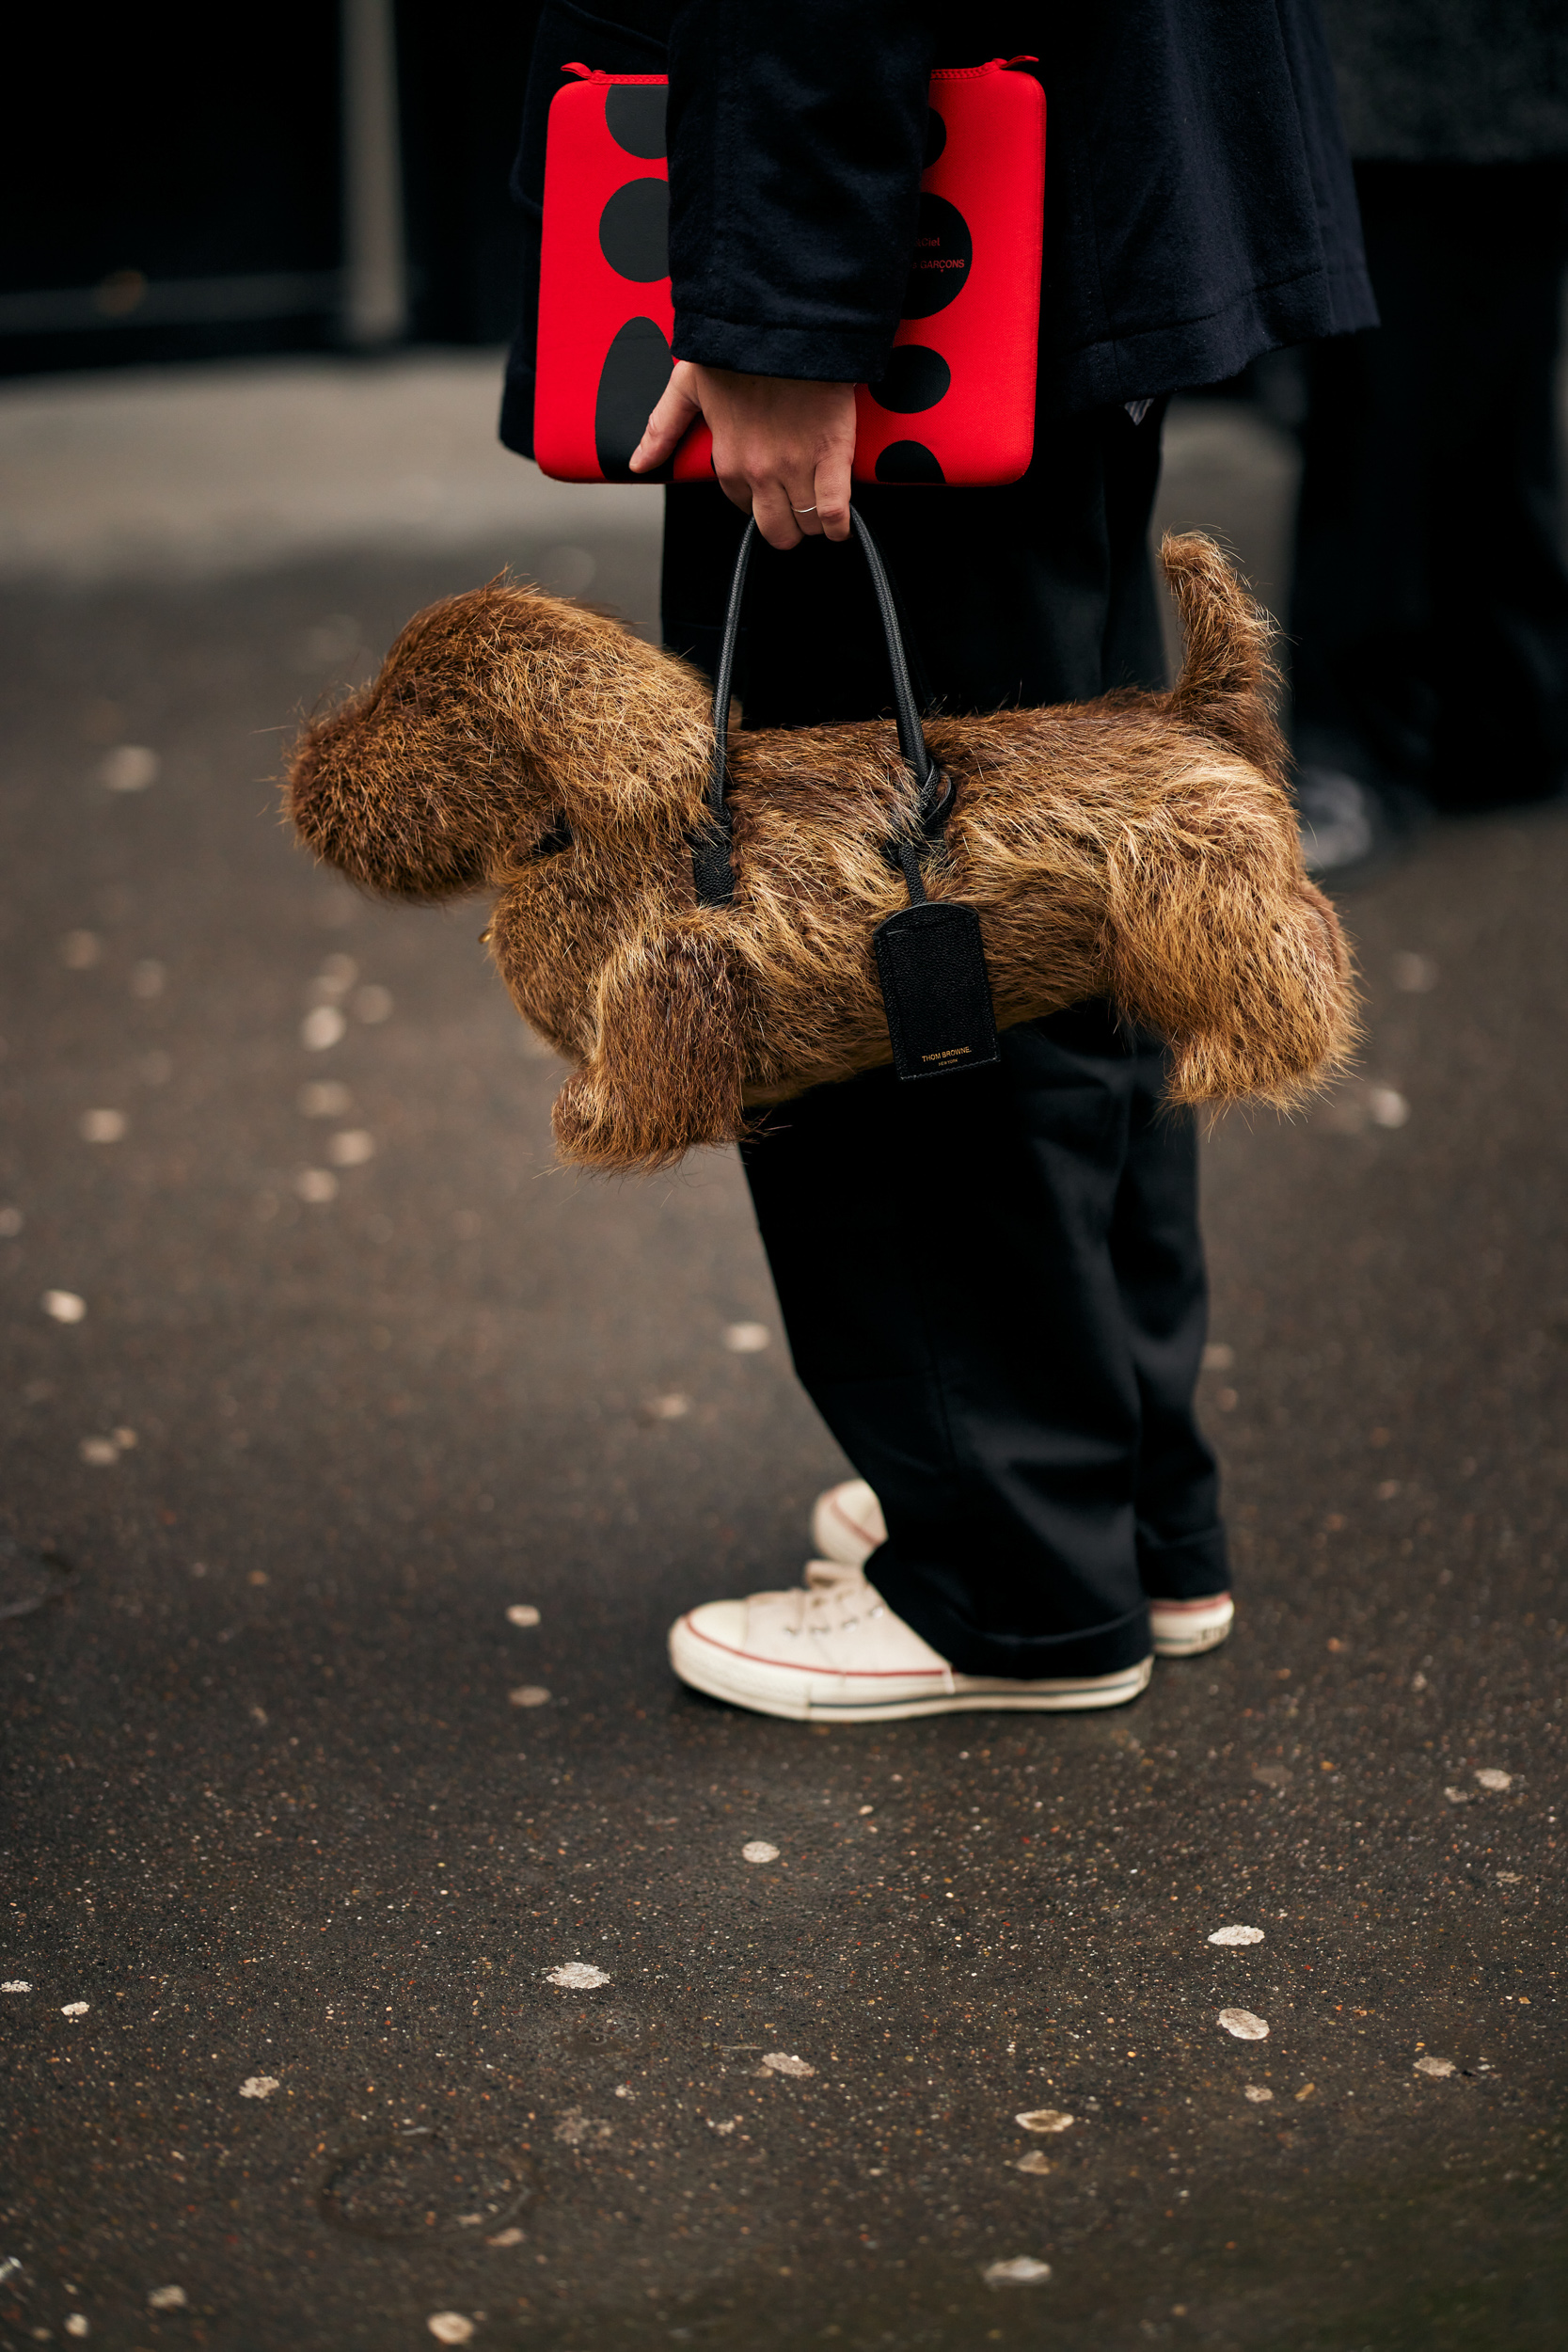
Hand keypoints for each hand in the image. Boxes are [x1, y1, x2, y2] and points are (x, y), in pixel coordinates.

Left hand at [630, 361, 855, 548]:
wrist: (789, 324)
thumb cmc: (740, 348)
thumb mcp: (687, 384)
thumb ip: (663, 427)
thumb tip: (639, 463)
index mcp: (728, 459)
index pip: (742, 506)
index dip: (758, 501)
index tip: (770, 487)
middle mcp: (760, 471)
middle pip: (776, 529)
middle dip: (787, 526)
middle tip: (797, 509)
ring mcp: (797, 467)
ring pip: (806, 524)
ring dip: (814, 523)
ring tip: (821, 507)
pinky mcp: (832, 456)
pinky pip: (834, 511)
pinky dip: (838, 525)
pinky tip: (839, 525)